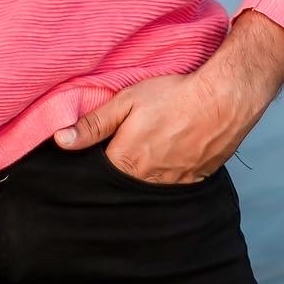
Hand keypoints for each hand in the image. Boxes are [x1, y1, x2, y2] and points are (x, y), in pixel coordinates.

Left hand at [52, 70, 266, 184]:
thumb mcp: (126, 101)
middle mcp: (146, 181)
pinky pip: (171, 186)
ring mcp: (172, 184)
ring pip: (147, 187)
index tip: (99, 148)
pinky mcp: (193, 181)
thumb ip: (93, 124)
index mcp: (125, 162)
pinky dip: (166, 176)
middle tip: (127, 144)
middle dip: (119, 170)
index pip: (98, 173)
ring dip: (142, 174)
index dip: (96, 160)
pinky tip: (169, 156)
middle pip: (123, 184)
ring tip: (149, 149)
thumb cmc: (173, 96)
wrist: (223, 100)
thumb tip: (60, 141)